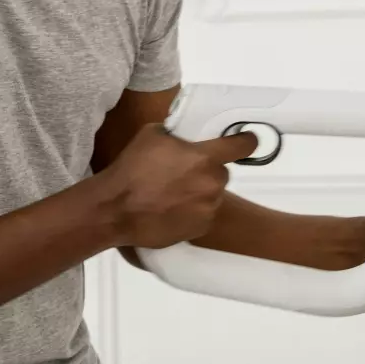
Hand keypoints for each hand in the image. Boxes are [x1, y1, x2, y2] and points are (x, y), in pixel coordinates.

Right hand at [99, 123, 257, 249]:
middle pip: (221, 171)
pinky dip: (192, 210)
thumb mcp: (151, 134)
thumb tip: (183, 137)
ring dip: (199, 191)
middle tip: (182, 172)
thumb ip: (176, 134)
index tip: (248, 140)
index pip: (241, 146)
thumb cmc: (132, 168)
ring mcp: (208, 208)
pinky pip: (203, 214)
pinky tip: (171, 209)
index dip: (246, 141)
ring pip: (212, 194)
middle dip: (206, 170)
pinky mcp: (200, 229)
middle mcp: (212, 183)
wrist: (116, 209)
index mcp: (204, 157)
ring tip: (173, 193)